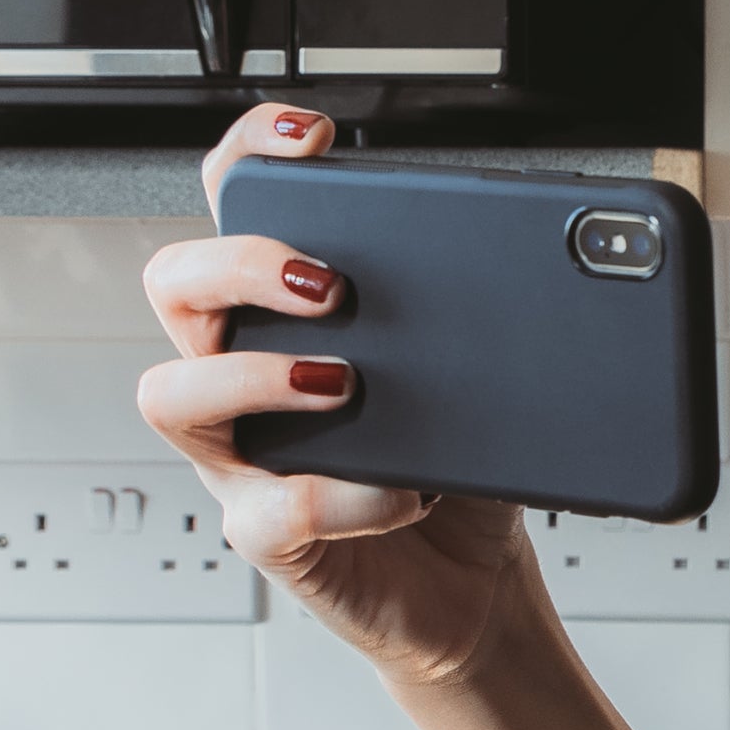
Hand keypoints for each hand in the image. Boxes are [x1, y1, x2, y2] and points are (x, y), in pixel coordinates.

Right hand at [137, 104, 537, 684]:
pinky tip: (406, 493)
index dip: (248, 156)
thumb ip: (487, 310)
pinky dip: (346, 498)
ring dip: (257, 375)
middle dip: (242, 263)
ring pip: (172, 393)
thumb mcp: (482, 374)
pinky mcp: (269, 535)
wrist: (473, 591)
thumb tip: (557, 256)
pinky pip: (270, 511)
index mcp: (286, 315)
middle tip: (330, 283)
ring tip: (345, 383)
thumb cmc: (462, 472)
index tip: (306, 138)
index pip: (235, 207)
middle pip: (174, 282)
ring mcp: (243, 456)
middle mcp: (244, 375)